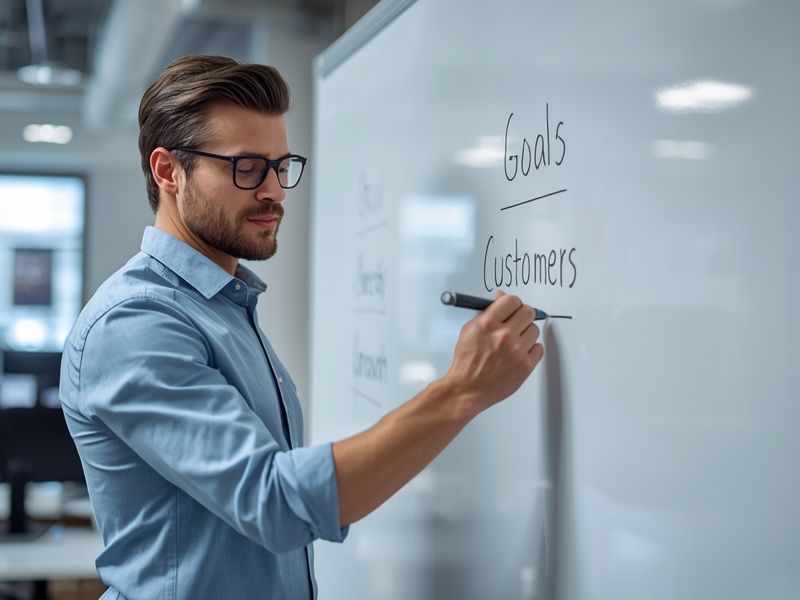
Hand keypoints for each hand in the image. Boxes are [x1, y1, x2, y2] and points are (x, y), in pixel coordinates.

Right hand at [442, 291, 543, 415]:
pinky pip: (539, 348)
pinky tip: (519, 352)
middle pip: (528, 312)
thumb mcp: (470, 329)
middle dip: (522, 314)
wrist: (468, 388)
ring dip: (526, 332)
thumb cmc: (467, 361)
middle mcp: (504, 336)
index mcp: (488, 323)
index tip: (512, 307)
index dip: (512, 303)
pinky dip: (531, 349)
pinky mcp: (525, 366)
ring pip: (535, 330)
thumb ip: (487, 312)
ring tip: (515, 340)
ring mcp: (517, 351)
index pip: (512, 300)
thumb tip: (501, 297)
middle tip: (517, 321)